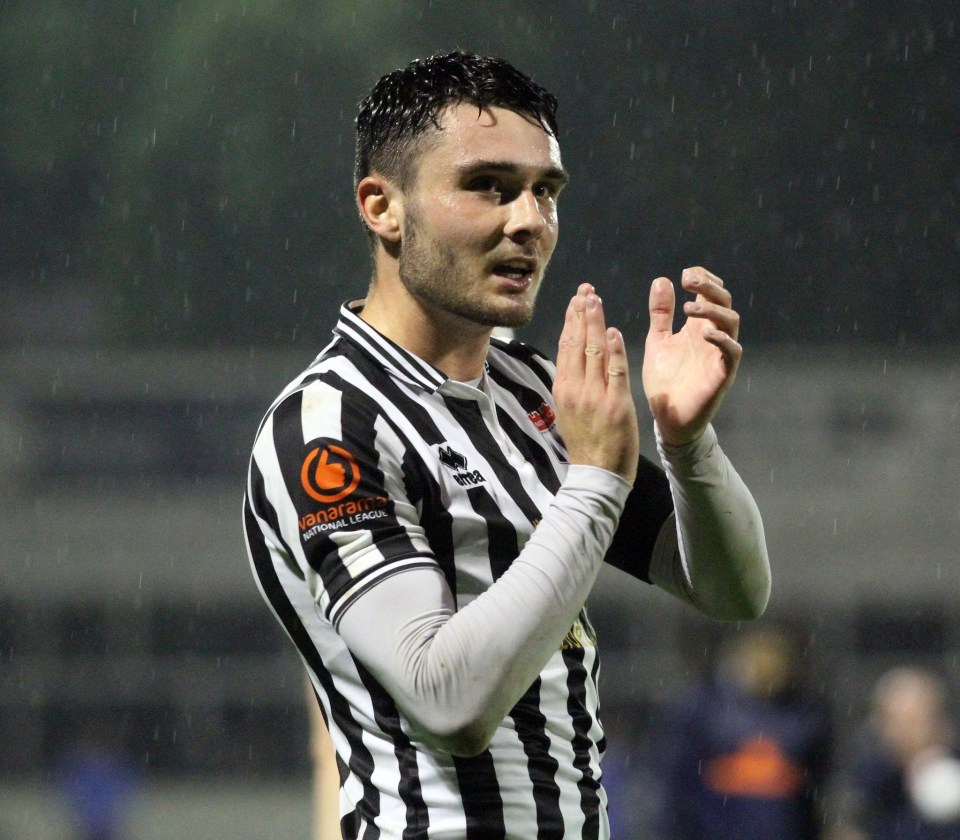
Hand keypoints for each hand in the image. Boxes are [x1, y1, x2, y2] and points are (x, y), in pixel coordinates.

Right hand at [553, 283, 639, 481]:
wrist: (597, 473)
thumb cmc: (586, 443)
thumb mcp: (569, 410)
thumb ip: (572, 384)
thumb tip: (572, 359)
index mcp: (563, 388)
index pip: (566, 346)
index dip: (572, 320)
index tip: (577, 299)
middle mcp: (575, 388)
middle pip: (577, 343)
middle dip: (581, 313)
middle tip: (586, 290)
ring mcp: (595, 396)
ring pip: (594, 352)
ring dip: (595, 323)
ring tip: (596, 301)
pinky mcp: (615, 404)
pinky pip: (615, 372)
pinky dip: (615, 350)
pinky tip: (615, 332)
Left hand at [642, 267, 741, 446]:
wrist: (668, 417)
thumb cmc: (665, 380)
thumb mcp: (658, 341)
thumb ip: (661, 314)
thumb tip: (662, 280)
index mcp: (698, 327)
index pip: (710, 295)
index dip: (704, 279)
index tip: (686, 274)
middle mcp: (713, 337)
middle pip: (723, 302)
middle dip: (709, 287)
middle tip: (689, 280)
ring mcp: (720, 354)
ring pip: (731, 323)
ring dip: (713, 310)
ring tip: (690, 308)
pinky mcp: (723, 374)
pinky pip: (732, 353)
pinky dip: (722, 340)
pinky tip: (705, 333)